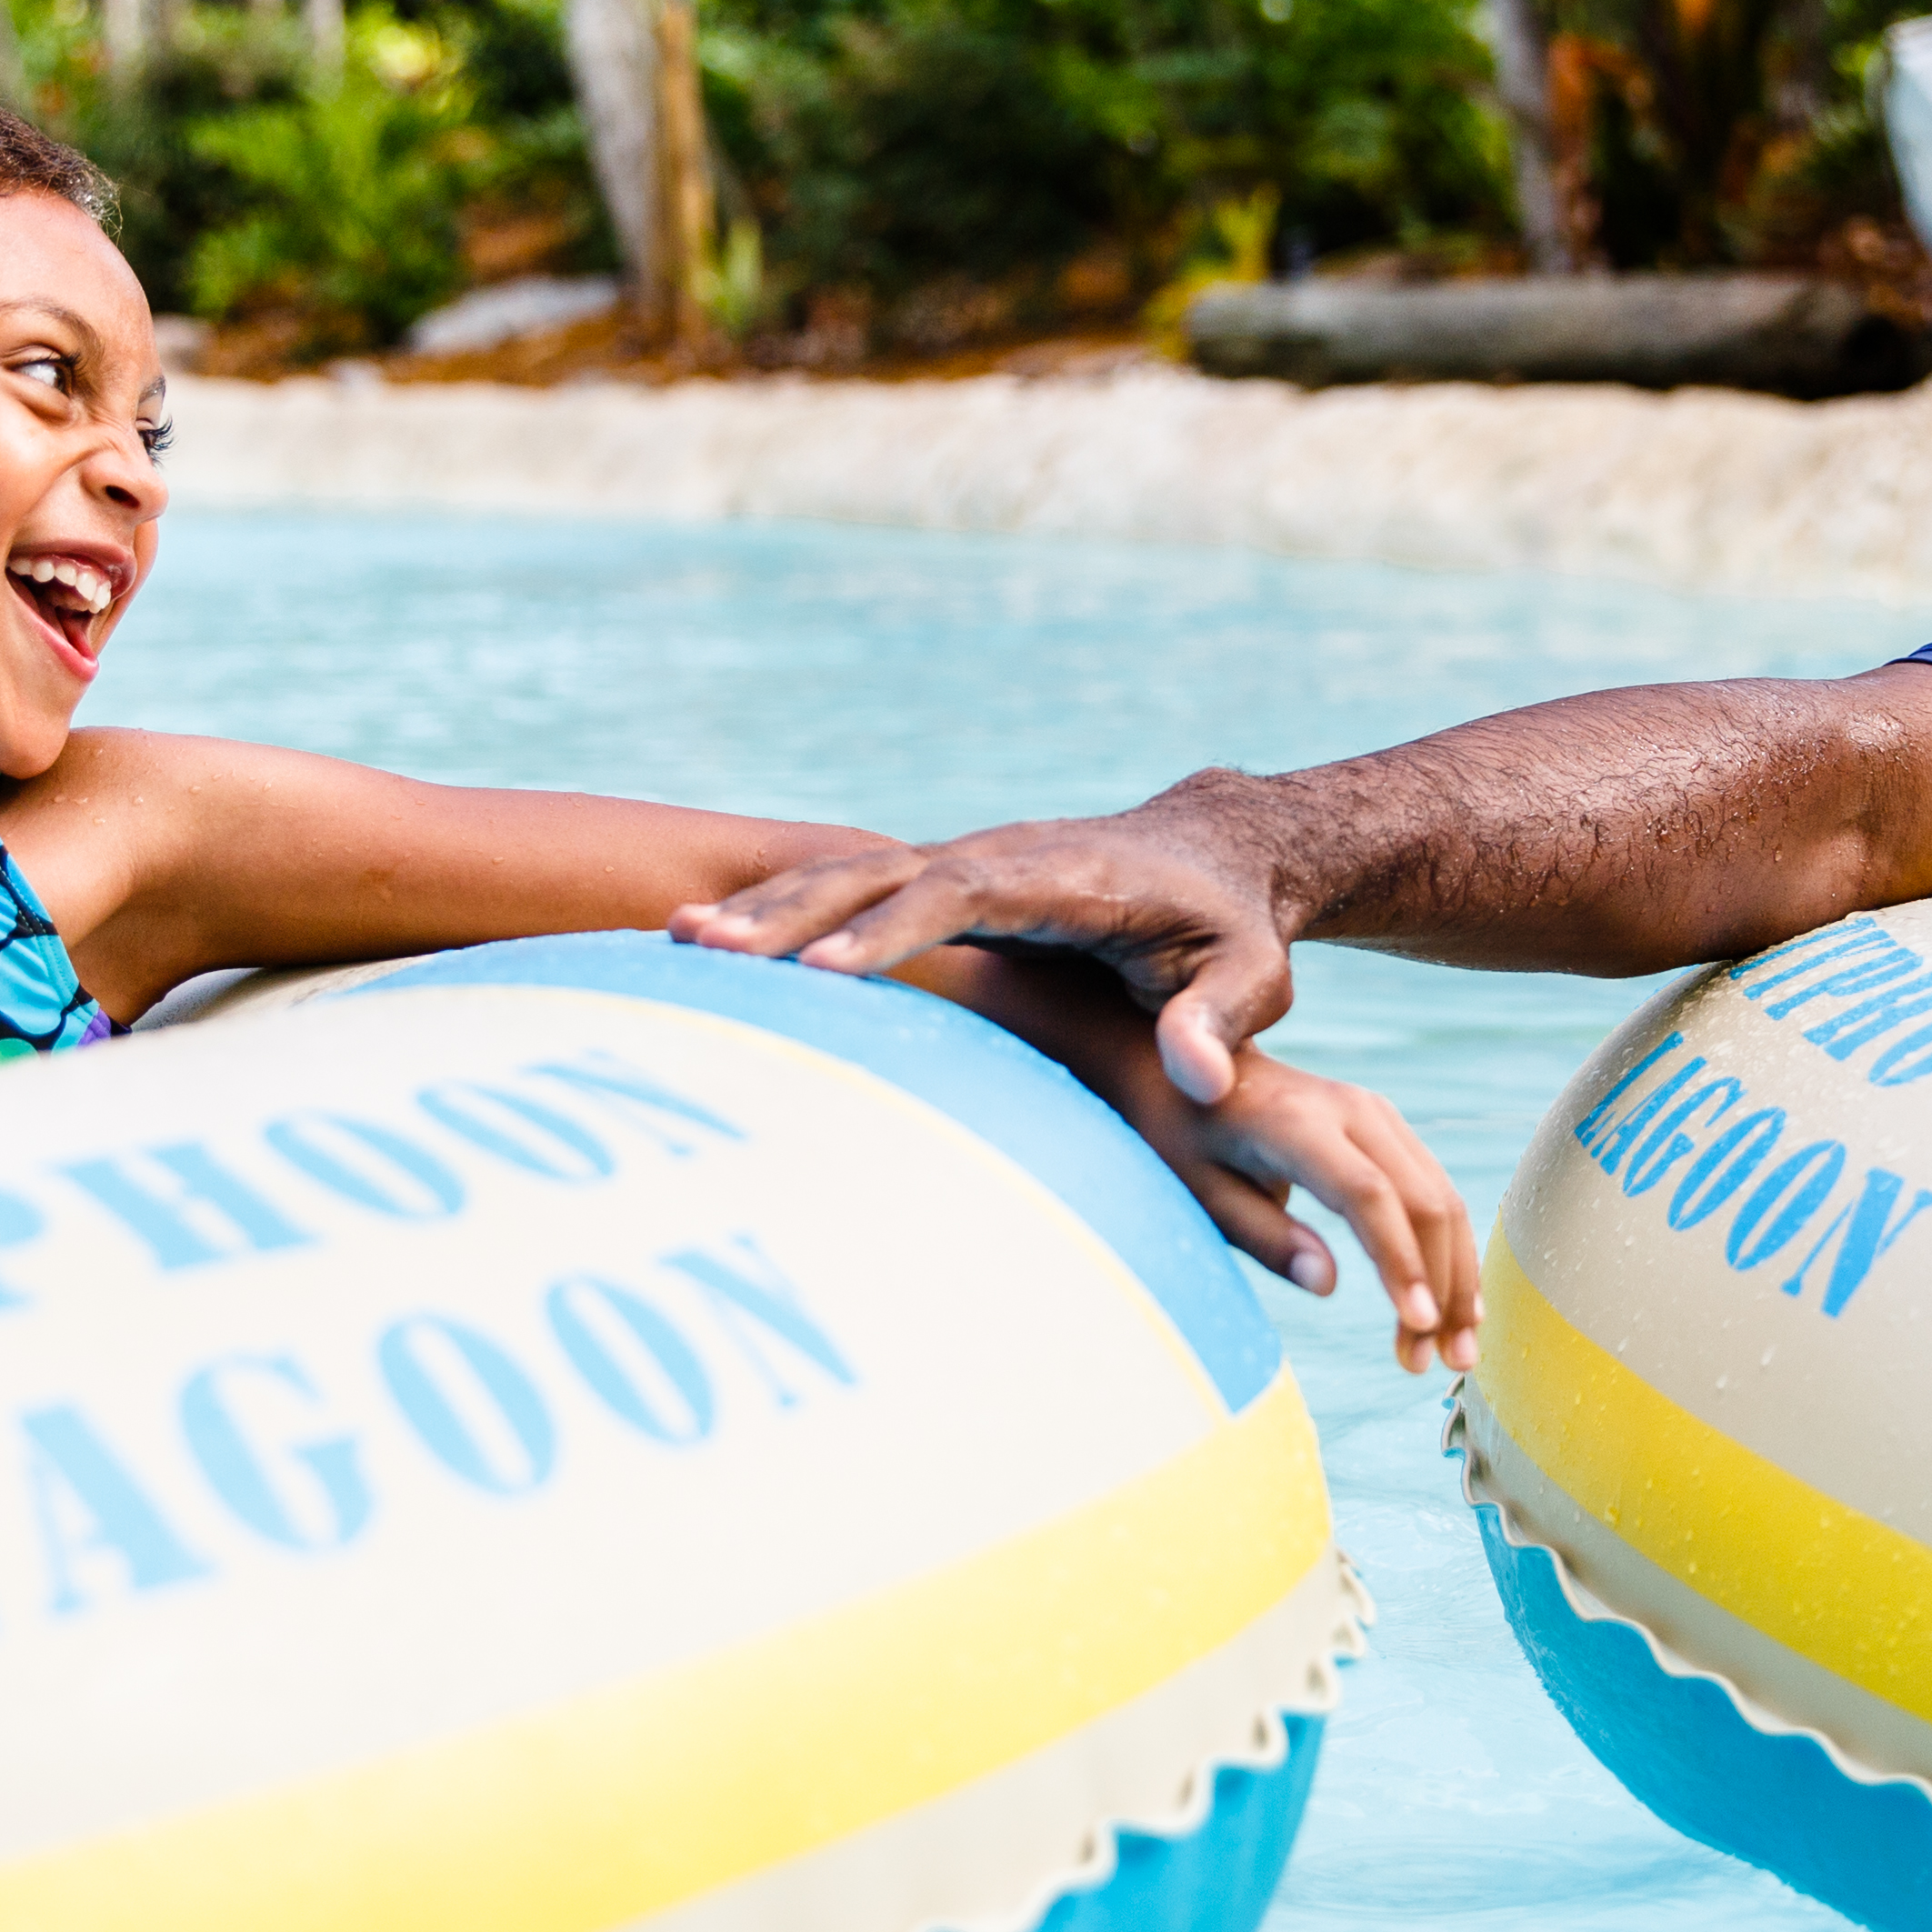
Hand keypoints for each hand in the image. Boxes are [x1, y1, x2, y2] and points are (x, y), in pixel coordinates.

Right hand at [678, 789, 1299, 1105]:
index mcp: (1063, 877)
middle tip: (706, 948)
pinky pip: (856, 891)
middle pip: (880, 877)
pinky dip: (786, 908)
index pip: (963, 895)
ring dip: (768, 906)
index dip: (893, 931)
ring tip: (678, 940)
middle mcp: (1001, 857)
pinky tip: (715, 940)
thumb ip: (1222, 1022)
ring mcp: (966, 864)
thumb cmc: (1233, 927)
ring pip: (851, 876)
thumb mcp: (1252, 976)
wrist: (1217, 852)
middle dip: (793, 911)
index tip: (824, 970)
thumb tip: (1197, 1079)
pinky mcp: (947, 882)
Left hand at [1140, 1046, 1483, 1374]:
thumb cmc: (1183, 1137)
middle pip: (1423, 1202)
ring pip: (1442, 1200)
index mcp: (1297, 1124)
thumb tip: (1328, 1286)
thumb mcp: (1200, 1191)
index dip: (1400, 1260)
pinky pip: (1433, 1192)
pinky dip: (1448, 1251)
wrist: (1184, 1066)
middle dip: (1444, 1287)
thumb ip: (1264, 1237)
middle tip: (1446, 1364)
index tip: (1419, 1324)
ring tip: (1456, 1353)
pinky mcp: (1387, 1129)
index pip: (1368, 1195)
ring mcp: (1377, 1115)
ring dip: (1458, 1278)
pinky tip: (1453, 1305)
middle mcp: (1352, 1111)